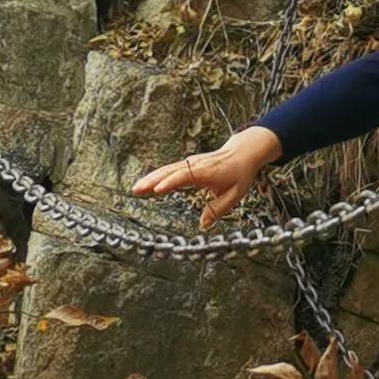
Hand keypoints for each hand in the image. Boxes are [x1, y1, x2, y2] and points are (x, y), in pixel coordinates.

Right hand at [130, 124, 279, 227]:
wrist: (242, 152)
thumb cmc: (239, 173)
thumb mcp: (235, 194)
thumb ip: (217, 209)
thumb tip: (203, 225)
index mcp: (207, 171)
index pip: (185, 175)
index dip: (171, 182)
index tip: (158, 190)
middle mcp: (195, 165)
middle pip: (170, 171)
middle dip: (152, 180)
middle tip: (136, 190)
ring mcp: (190, 163)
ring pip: (167, 170)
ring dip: (151, 178)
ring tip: (136, 189)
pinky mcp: (187, 164)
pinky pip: (170, 170)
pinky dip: (157, 176)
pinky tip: (147, 185)